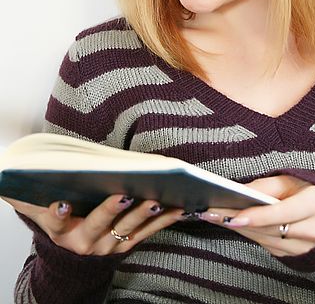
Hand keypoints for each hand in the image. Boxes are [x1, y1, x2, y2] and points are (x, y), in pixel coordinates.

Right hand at [3, 195, 182, 255]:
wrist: (74, 259)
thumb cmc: (61, 222)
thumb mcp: (41, 212)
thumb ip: (28, 195)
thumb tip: (5, 174)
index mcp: (59, 230)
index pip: (54, 221)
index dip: (57, 212)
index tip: (60, 201)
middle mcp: (83, 242)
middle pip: (97, 225)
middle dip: (110, 209)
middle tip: (124, 194)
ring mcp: (107, 246)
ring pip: (126, 229)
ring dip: (143, 214)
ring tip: (156, 199)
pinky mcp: (127, 245)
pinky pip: (147, 233)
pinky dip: (163, 219)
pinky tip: (178, 206)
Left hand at [200, 175, 314, 256]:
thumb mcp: (295, 180)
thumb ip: (267, 187)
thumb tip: (240, 192)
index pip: (281, 213)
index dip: (257, 216)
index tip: (233, 216)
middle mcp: (313, 230)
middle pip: (268, 229)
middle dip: (238, 220)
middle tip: (210, 212)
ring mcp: (305, 248)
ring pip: (265, 240)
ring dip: (238, 228)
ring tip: (213, 216)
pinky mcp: (296, 256)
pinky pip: (268, 246)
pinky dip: (249, 234)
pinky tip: (232, 224)